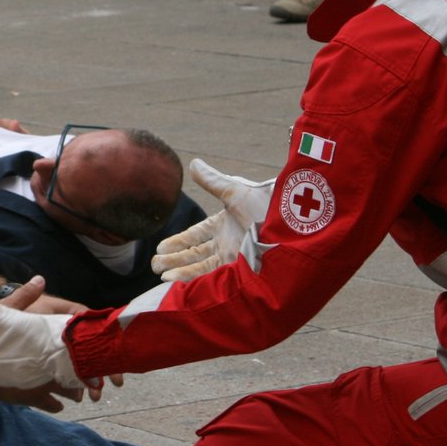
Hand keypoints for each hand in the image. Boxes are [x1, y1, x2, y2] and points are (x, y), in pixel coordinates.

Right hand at [149, 158, 272, 281]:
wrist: (291, 224)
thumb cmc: (265, 204)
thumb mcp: (234, 192)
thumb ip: (212, 180)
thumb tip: (193, 163)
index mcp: (225, 225)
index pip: (197, 236)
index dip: (178, 242)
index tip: (160, 247)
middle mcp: (227, 243)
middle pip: (195, 254)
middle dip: (175, 259)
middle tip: (155, 265)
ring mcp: (232, 258)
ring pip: (200, 267)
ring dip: (180, 271)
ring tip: (160, 276)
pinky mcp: (237, 270)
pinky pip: (211, 277)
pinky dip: (193, 279)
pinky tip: (176, 282)